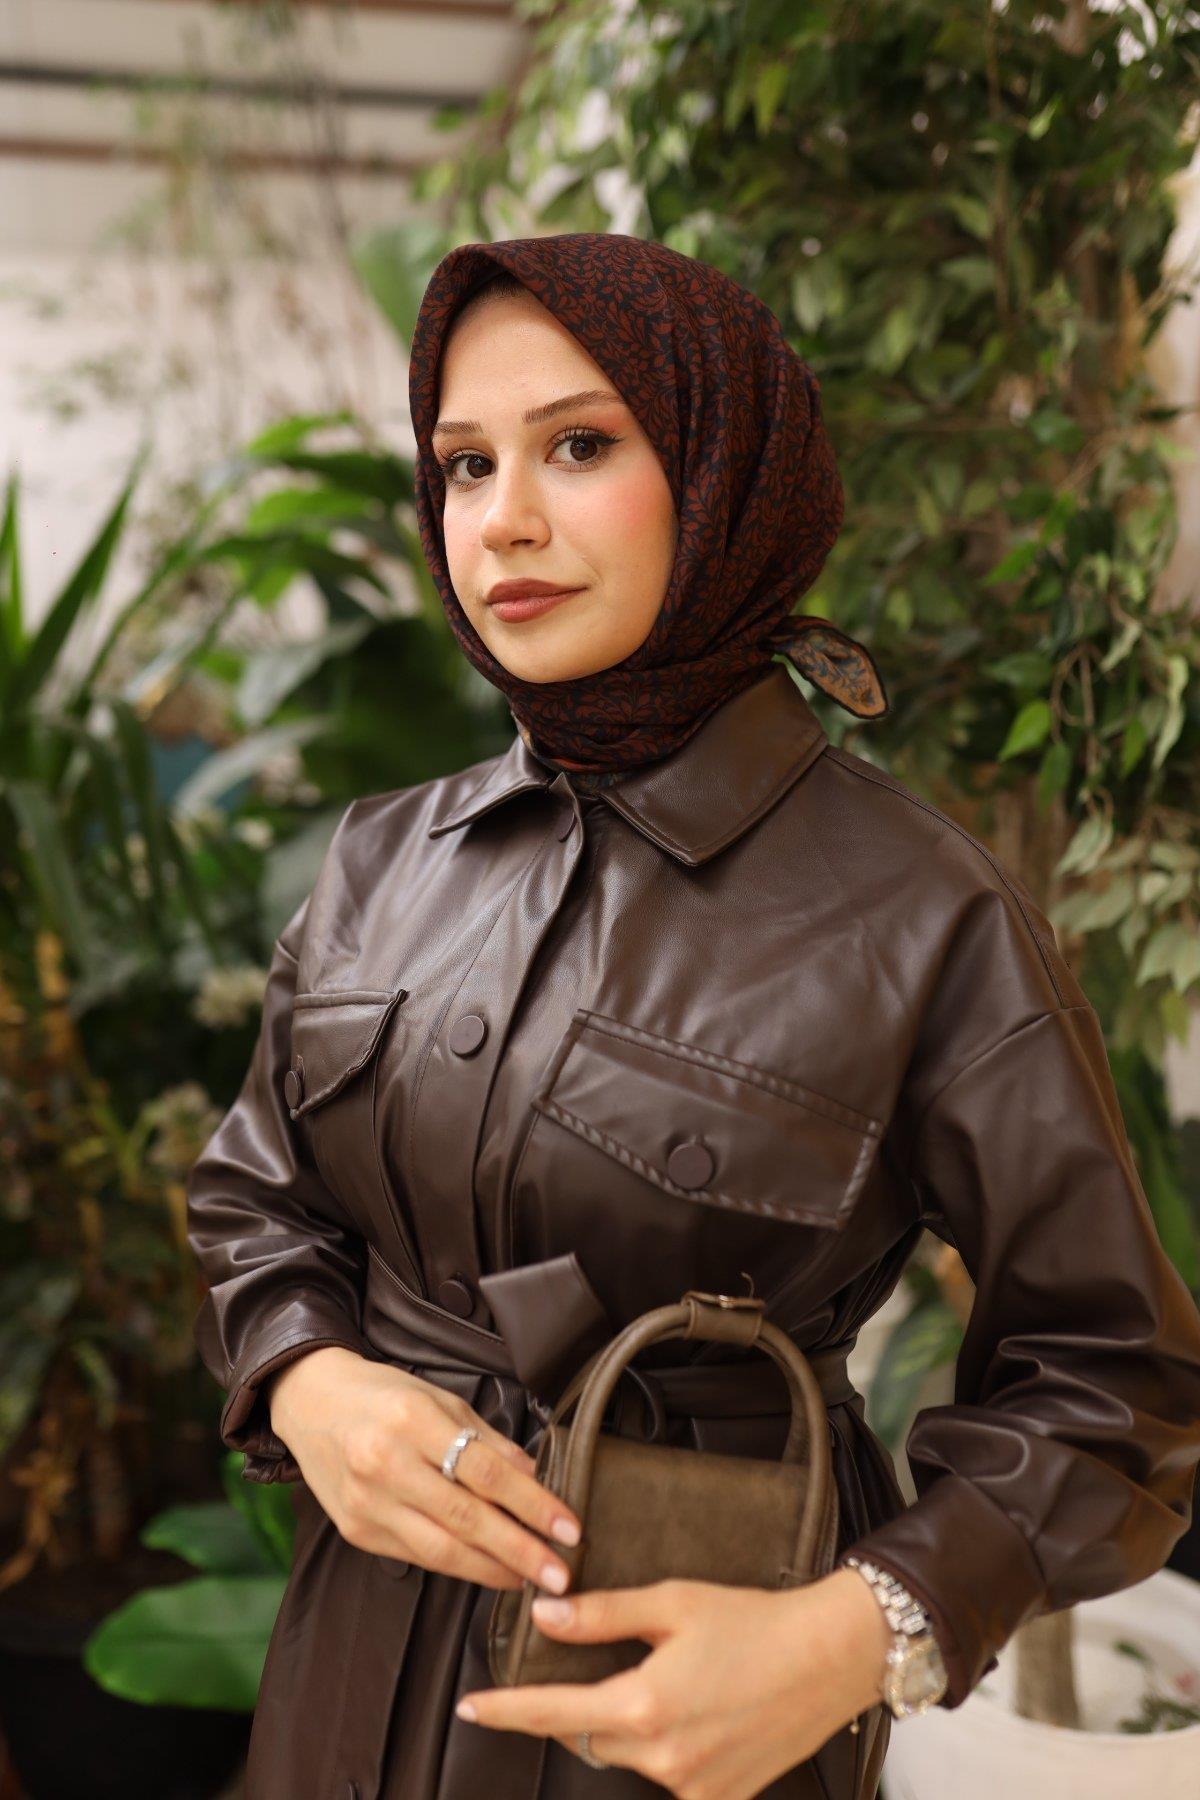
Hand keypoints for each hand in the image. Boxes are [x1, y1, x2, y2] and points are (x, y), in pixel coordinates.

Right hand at [265, 1345, 582, 1590]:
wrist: (309, 1404)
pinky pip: (416, 1556)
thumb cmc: (382, 1395)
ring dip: (492, 1570)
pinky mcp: (356, 1532)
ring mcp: (368, 1504)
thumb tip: (535, 1477)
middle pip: (466, 1518)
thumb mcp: (439, 1399)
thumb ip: (486, 1440)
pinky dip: (456, 1566)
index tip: (568, 1527)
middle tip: (560, 1574)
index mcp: (413, 1421)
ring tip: (530, 1580)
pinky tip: (486, 1571)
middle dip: (519, 1551)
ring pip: (440, 1550)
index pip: (486, 1472)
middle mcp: (386, 1465)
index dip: (532, 1504)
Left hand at [453, 1567, 891, 1799]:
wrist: (831, 1657)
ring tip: (682, 1682)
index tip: (471, 1705)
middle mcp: (664, 1756)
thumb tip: (545, 1616)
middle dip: (591, 1704)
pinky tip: (702, 1716)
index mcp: (644, 1704)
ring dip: (633, 1725)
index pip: (553, 1712)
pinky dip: (669, 1749)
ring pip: (630, 1757)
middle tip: (625, 1665)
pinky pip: (671, 1781)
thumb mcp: (672, 1602)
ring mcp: (694, 1787)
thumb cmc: (755, 1621)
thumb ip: (603, 1615)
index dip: (506, 1710)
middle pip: (592, 1735)